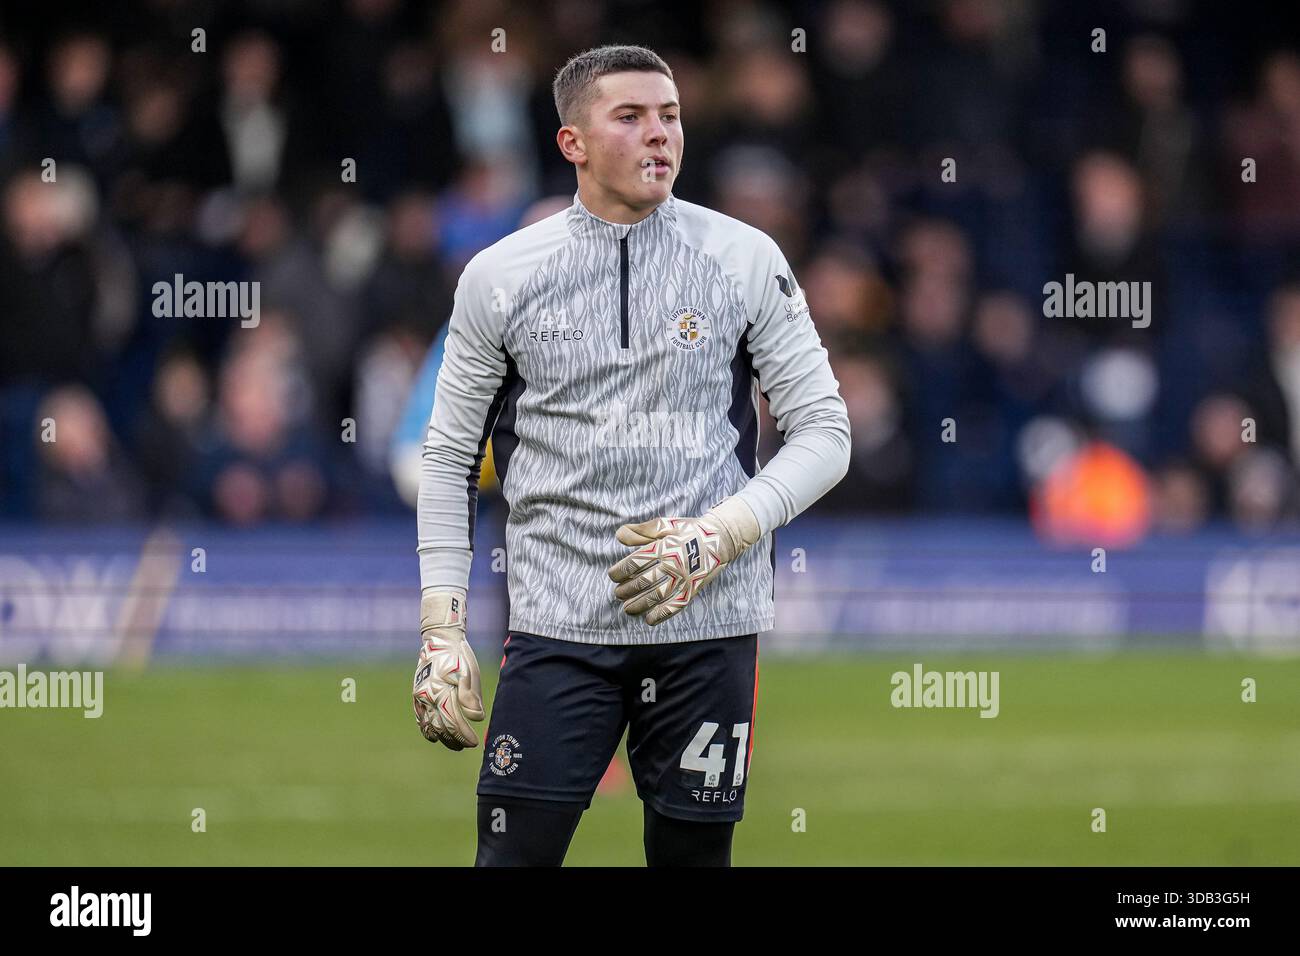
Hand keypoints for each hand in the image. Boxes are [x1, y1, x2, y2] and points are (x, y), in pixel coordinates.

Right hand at [412, 590, 484, 749]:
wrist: (438, 640)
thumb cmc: (458, 656)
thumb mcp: (469, 672)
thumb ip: (471, 696)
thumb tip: (477, 718)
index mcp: (442, 693)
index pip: (454, 723)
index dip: (464, 736)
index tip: (474, 743)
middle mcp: (428, 698)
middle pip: (441, 728)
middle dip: (455, 740)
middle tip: (467, 745)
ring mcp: (420, 698)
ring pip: (429, 726)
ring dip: (441, 738)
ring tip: (454, 744)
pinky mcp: (416, 696)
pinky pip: (419, 718)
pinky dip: (427, 729)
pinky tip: (435, 735)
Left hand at [607, 495, 760, 625]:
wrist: (720, 540)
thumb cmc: (689, 531)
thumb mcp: (666, 525)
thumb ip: (642, 531)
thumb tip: (619, 535)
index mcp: (664, 547)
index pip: (636, 562)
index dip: (621, 571)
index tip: (613, 576)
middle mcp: (673, 564)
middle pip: (644, 581)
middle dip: (627, 589)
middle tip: (618, 594)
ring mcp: (684, 578)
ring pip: (657, 595)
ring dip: (639, 604)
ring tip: (627, 608)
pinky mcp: (693, 589)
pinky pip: (676, 605)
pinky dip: (662, 614)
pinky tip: (649, 619)